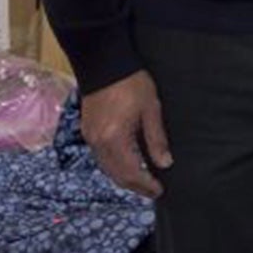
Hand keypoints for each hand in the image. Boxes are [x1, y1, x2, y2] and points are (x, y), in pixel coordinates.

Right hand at [81, 70, 172, 197]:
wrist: (103, 62)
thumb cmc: (130, 83)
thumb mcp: (151, 109)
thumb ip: (156, 139)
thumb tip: (165, 163)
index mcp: (115, 139)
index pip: (131, 173)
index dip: (146, 184)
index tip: (160, 190)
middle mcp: (99, 143)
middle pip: (117, 175)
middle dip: (135, 186)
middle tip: (152, 190)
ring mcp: (91, 137)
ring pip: (107, 168)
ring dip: (124, 178)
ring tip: (142, 180)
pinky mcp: (88, 131)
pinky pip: (101, 157)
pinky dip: (114, 166)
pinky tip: (126, 164)